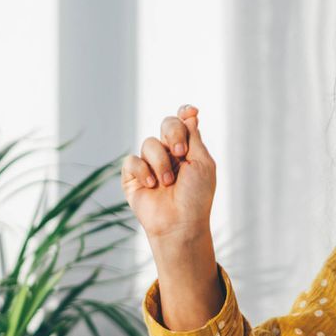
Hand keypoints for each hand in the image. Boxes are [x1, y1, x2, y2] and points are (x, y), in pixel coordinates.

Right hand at [122, 105, 216, 249]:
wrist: (180, 223)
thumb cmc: (196, 197)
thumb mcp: (202, 164)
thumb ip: (194, 138)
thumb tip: (190, 113)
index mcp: (188, 150)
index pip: (184, 122)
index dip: (185, 113)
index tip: (191, 112)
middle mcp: (169, 154)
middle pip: (167, 124)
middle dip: (174, 134)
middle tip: (180, 153)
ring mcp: (150, 164)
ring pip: (149, 143)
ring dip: (161, 162)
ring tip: (167, 182)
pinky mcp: (133, 177)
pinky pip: (132, 161)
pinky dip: (143, 171)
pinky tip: (151, 186)